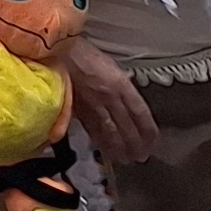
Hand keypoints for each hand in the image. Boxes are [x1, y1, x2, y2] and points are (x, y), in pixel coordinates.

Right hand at [63, 40, 157, 164]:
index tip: (153, 142)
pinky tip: (105, 150)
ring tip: (126, 159)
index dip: (148, 130)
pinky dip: (101, 142)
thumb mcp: (110, 66)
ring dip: (120, 148)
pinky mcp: (78, 110)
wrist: (58, 51)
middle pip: (127, 127)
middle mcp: (110, 97)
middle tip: (141, 157)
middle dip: (135, 144)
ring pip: (111, 133)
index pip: (140, 112)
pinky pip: (93, 130)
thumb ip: (120, 87)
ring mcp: (93, 105)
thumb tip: (127, 106)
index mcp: (121, 84)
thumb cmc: (84, 54)